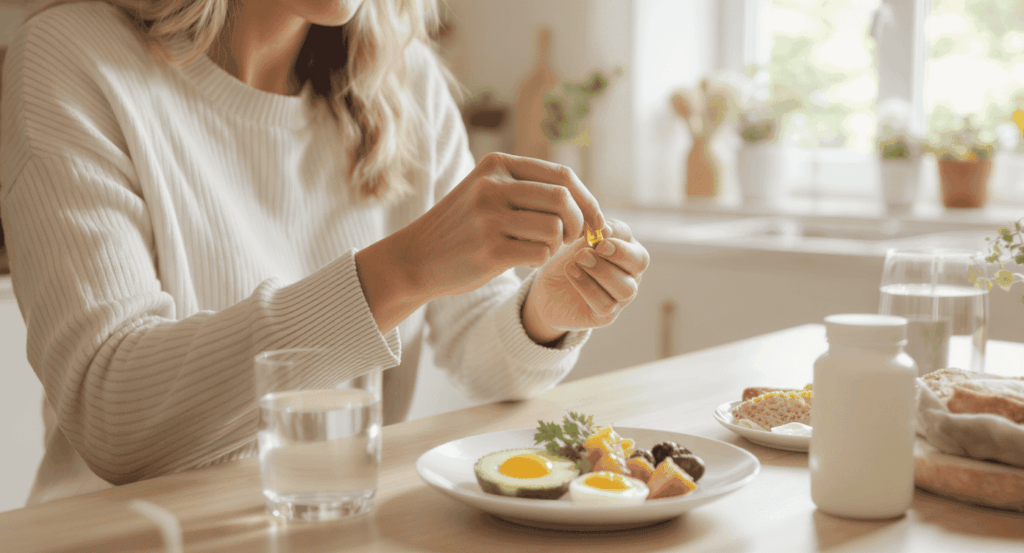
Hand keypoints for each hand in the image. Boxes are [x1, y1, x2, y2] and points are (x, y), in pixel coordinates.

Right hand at [400, 152, 603, 297]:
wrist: (415, 258)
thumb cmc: (462, 227)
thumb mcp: (487, 191)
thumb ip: (527, 187)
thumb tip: (584, 199)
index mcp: (497, 165)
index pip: (562, 175)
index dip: (588, 200)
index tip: (597, 221)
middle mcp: (492, 186)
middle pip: (563, 199)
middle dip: (577, 224)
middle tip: (568, 238)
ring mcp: (489, 218)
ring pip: (555, 228)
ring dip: (557, 243)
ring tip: (539, 247)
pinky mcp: (489, 250)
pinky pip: (540, 253)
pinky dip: (540, 259)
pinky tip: (524, 259)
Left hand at [522, 219, 649, 340]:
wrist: (547, 291)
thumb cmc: (565, 262)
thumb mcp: (573, 244)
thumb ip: (588, 235)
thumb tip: (602, 229)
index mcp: (624, 249)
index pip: (629, 237)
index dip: (617, 233)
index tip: (599, 231)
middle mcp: (629, 273)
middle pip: (640, 262)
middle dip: (620, 253)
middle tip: (597, 247)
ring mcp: (621, 296)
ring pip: (626, 288)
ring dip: (603, 271)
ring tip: (579, 259)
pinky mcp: (607, 315)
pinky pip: (605, 304)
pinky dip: (588, 287)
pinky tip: (572, 273)